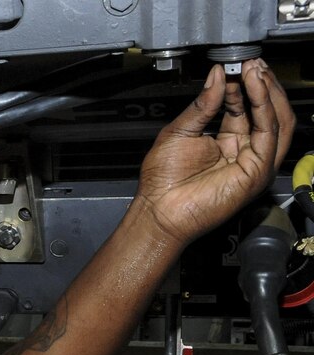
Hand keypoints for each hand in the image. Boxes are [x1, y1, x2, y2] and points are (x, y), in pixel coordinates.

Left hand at [136, 59, 294, 243]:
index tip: (233, 65)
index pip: (244, 107)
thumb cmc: (163, 182)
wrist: (159, 211)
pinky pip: (269, 132)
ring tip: (255, 69)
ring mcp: (253, 162)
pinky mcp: (257, 171)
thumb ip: (202, 104)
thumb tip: (217, 75)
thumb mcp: (181, 131)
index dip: (240, 84)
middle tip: (250, 62)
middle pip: (266, 112)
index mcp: (226, 143)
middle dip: (261, 84)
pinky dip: (264, 105)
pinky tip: (254, 86)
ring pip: (275, 119)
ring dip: (268, 91)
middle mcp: (243, 151)